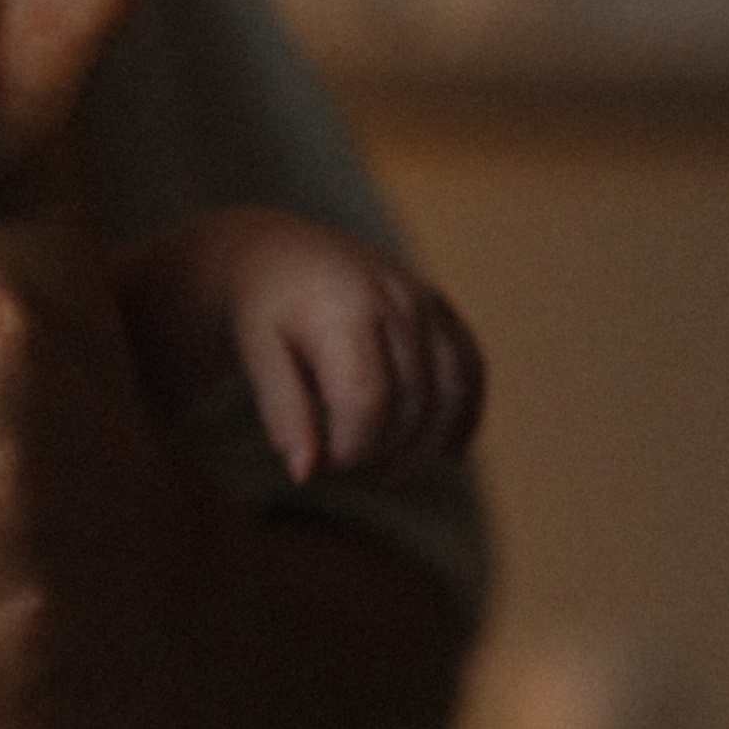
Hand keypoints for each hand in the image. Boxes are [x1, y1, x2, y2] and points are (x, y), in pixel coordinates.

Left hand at [121, 207, 484, 485]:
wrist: (283, 253)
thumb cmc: (265, 310)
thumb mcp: (256, 356)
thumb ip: (281, 411)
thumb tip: (304, 474)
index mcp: (343, 311)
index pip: (367, 400)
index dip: (353, 448)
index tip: (323, 463)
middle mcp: (395, 300)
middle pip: (411, 402)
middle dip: (382, 450)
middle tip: (345, 464)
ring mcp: (425, 302)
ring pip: (451, 390)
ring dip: (427, 446)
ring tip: (388, 474)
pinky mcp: (441, 308)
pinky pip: (472, 367)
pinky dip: (465, 415)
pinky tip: (447, 455)